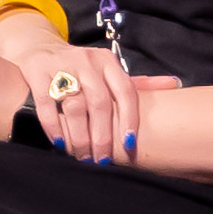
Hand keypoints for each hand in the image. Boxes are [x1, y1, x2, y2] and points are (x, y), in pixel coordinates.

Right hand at [7, 32, 155, 163]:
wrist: (40, 50)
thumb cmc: (82, 70)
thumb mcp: (108, 72)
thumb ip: (138, 83)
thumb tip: (175, 84)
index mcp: (107, 62)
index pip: (125, 91)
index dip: (129, 120)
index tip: (129, 147)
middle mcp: (86, 61)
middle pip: (99, 102)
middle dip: (103, 137)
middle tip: (103, 162)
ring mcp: (60, 65)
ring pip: (74, 105)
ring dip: (79, 137)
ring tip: (82, 158)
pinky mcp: (37, 72)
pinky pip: (47, 105)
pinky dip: (54, 128)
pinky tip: (60, 145)